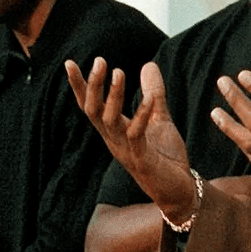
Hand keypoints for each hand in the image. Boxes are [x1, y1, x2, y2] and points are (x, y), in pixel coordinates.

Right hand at [65, 59, 198, 225]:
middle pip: (93, 110)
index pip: (90, 105)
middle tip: (99, 60)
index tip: (69, 62)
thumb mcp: (159, 119)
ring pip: (110, 121)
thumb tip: (148, 64)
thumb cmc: (166, 157)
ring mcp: (126, 151)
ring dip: (113, 96)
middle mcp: (114, 141)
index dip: (79, 86)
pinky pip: (137, 135)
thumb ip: (153, 93)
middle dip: (93, 86)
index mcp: (114, 131)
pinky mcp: (142, 160)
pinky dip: (142, 115)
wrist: (181, 191)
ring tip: (119, 72)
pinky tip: (150, 98)